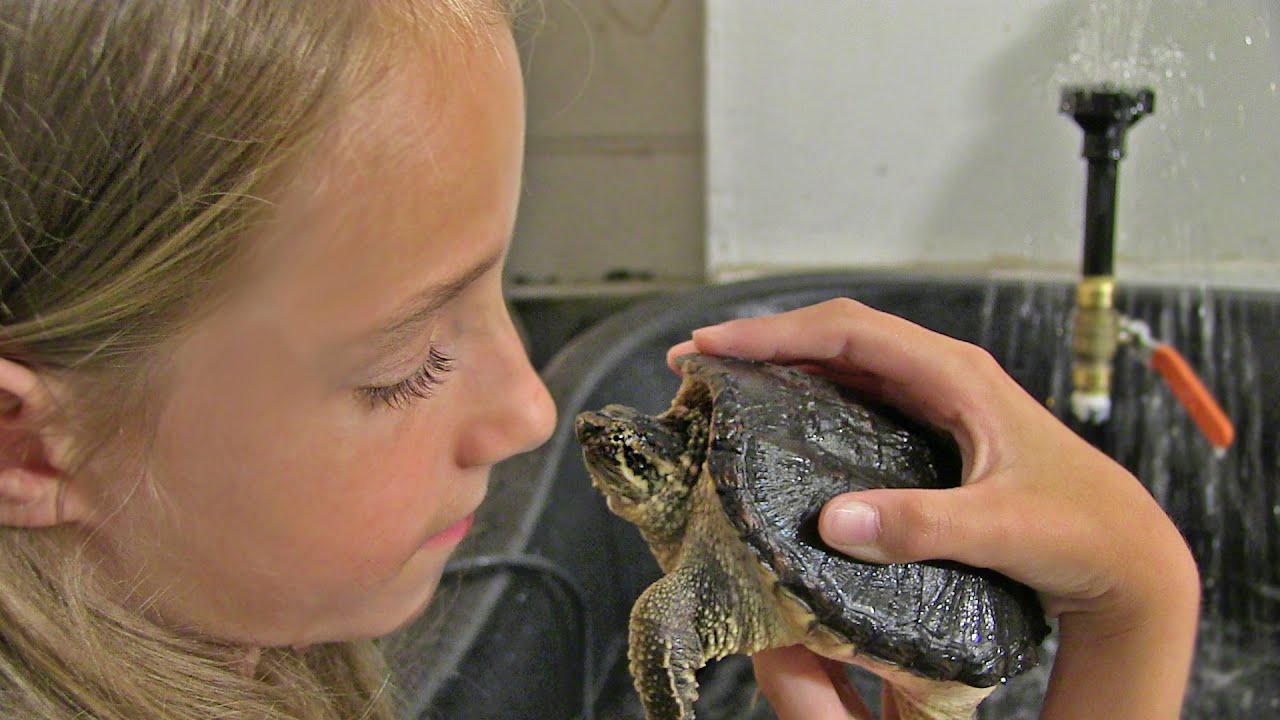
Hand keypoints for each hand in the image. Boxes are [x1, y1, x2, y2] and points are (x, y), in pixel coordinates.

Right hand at [667, 298, 1199, 719]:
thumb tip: (835, 521)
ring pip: (843, 365)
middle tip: (695, 363)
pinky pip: (856, 399)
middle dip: (763, 343)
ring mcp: (936, 402)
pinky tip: (777, 422)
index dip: (776, 333)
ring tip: (721, 386)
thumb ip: (924, 524)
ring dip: (781, 368)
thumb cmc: (1081, 530)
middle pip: (836, 337)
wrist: (1124, 554)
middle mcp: (941, 377)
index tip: (715, 347)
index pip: (849, 331)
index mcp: (957, 375)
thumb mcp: (1004, 527)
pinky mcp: (931, 432)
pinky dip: (808, 398)